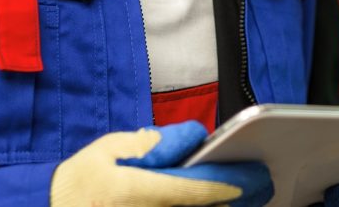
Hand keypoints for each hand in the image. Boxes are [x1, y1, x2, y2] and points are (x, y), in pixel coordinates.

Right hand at [51, 120, 271, 206]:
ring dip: (216, 206)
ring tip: (244, 195)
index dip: (224, 187)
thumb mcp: (109, 149)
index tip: (248, 182)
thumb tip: (190, 138)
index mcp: (138, 191)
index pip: (192, 191)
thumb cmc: (79, 181)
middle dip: (229, 199)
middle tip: (259, 186)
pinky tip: (214, 203)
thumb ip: (150, 144)